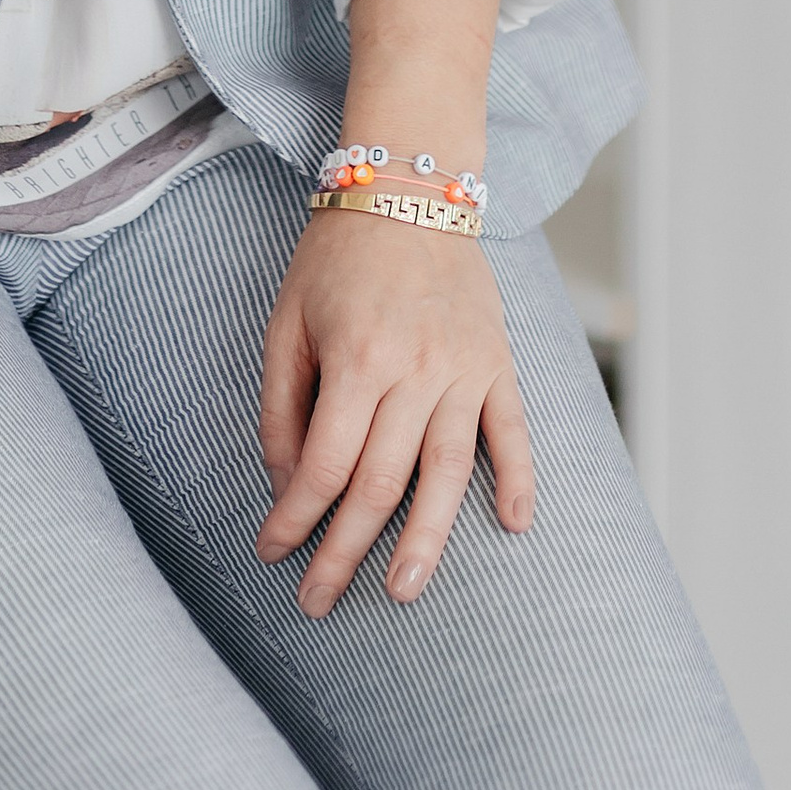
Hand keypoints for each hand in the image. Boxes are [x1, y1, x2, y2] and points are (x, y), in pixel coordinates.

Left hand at [257, 210, 534, 616]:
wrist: (409, 188)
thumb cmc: (337, 256)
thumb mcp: (288, 321)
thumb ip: (282, 405)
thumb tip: (284, 482)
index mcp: (358, 359)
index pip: (326, 465)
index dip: (296, 519)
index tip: (272, 554)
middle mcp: (415, 371)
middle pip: (381, 484)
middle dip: (345, 551)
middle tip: (318, 601)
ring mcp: (464, 368)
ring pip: (447, 474)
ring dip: (425, 541)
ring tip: (404, 592)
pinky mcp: (497, 362)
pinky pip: (513, 430)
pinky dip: (517, 479)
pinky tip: (514, 526)